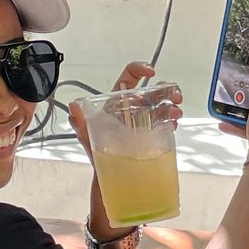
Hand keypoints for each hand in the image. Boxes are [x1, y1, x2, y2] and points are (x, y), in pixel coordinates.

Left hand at [65, 62, 181, 157]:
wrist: (109, 178)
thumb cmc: (96, 155)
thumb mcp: (86, 137)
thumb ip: (79, 122)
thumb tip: (73, 107)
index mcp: (116, 103)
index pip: (128, 78)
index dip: (139, 70)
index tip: (150, 72)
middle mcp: (131, 109)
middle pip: (151, 91)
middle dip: (165, 89)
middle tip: (174, 96)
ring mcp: (143, 121)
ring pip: (161, 106)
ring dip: (171, 106)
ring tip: (175, 113)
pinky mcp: (152, 134)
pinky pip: (164, 123)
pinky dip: (171, 121)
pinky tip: (173, 124)